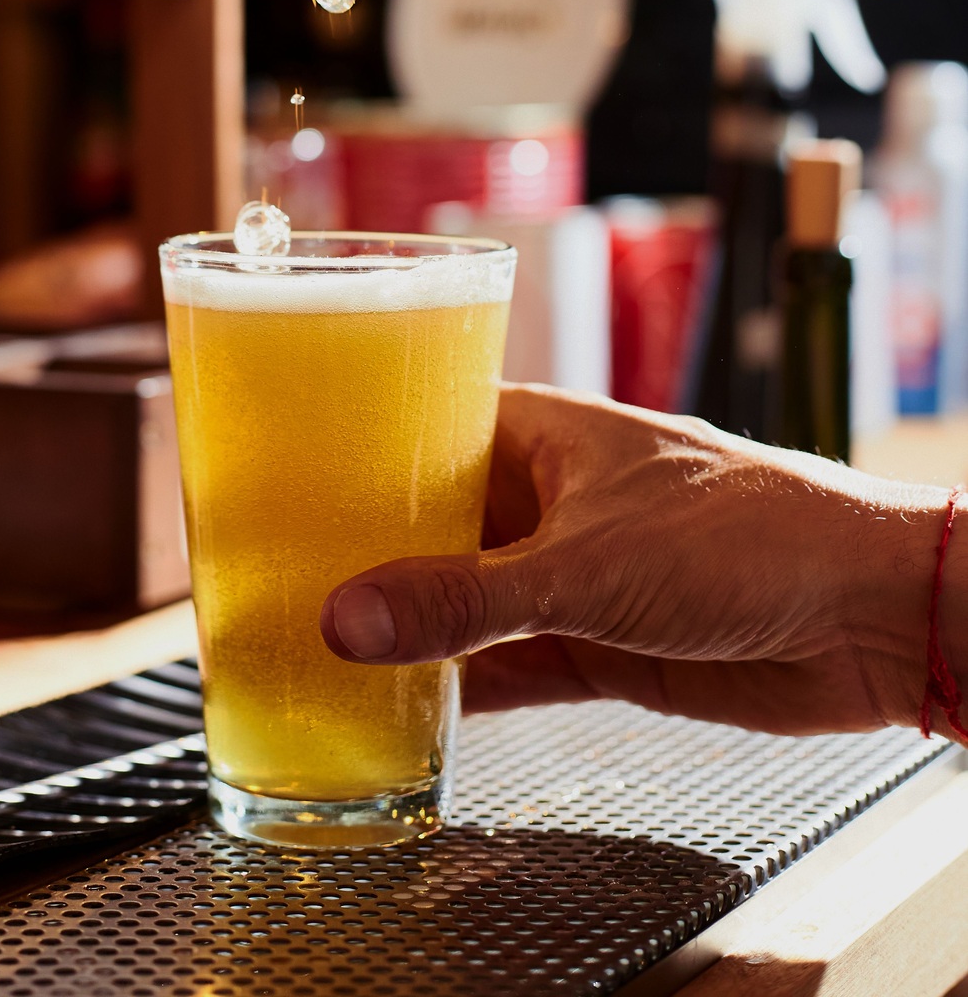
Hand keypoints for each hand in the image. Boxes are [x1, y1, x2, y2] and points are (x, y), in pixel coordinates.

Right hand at [321, 387, 960, 736]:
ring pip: (457, 598)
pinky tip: (393, 709)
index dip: (342, 447)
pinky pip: (499, 664)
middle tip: (266, 582)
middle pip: (425, 519)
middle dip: (359, 552)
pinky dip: (452, 688)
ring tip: (308, 649)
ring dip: (401, 627)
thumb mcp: (585, 565)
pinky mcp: (594, 644)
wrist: (865, 614)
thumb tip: (346, 619)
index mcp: (534, 430)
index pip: (412, 423)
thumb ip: (464, 600)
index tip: (266, 478)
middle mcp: (540, 496)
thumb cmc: (748, 532)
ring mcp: (564, 571)